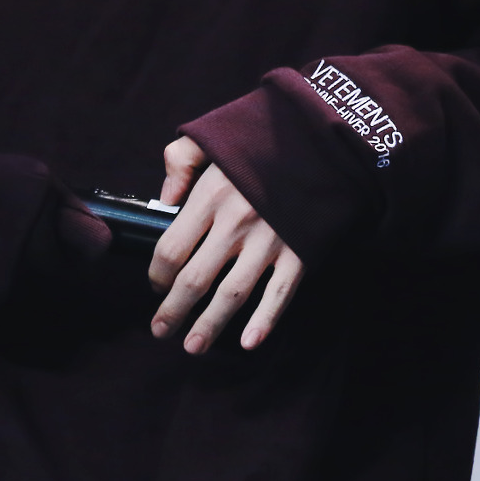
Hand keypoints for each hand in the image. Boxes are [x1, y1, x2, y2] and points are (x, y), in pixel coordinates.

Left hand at [148, 137, 303, 353]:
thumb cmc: (262, 136)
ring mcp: (269, 241)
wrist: (323, 136)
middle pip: (194, 280)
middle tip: (160, 330)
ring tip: (193, 346)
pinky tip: (249, 342)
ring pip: (231, 295)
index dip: (157, 274)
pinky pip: (280, 294)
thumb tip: (165, 195)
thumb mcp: (213, 135)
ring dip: (209, 325)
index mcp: (210, 195)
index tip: (156, 285)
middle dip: (173, 311)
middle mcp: (235, 223)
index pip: (170, 249)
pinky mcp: (300, 252)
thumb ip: (180, 160)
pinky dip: (265, 322)